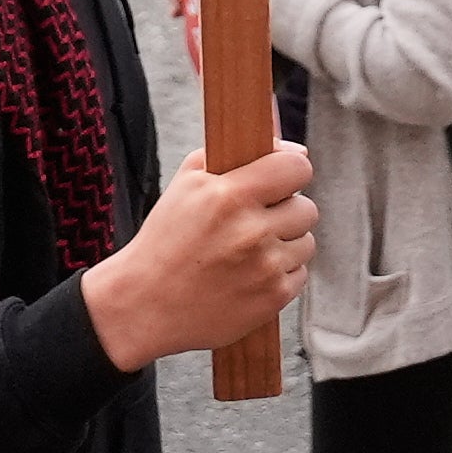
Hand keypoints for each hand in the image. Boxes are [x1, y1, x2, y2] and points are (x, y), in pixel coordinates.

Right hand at [78, 143, 316, 373]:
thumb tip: (294, 148)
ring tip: (250, 250)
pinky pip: (299, 273)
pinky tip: (250, 274)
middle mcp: (251, 231)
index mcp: (228, 196)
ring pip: (306, 242)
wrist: (145, 304)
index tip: (281, 178)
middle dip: (285, 211)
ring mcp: (265, 268)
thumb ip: (232, 155)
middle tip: (257, 220)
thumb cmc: (166, 240)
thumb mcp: (186, 185)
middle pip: (306, 208)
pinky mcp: (273, 298)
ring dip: (285, 243)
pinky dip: (280, 273)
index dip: (292, 170)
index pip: (296, 167)